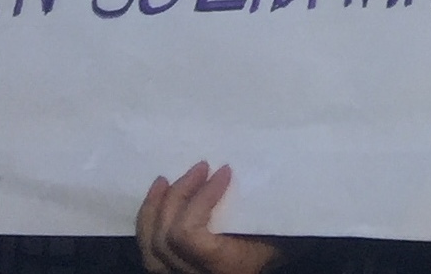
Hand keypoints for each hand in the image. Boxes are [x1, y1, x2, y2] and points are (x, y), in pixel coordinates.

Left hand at [136, 163, 280, 273]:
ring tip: (165, 180)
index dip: (200, 198)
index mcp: (222, 267)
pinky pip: (149, 251)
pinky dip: (149, 224)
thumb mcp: (277, 230)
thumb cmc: (281, 245)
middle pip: (165, 238)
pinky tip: (158, 201)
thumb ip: (258, 208)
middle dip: (179, 194)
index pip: (188, 235)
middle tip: (201, 167)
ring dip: (154, 208)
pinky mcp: (172, 272)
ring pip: (149, 247)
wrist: (263, 266)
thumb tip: (249, 167)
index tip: (225, 171)